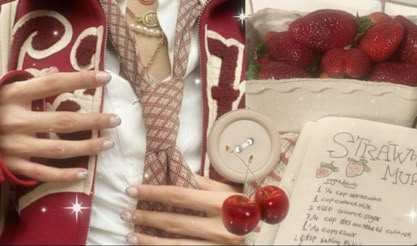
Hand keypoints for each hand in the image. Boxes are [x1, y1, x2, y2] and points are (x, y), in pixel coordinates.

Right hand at [0, 68, 119, 181]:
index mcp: (11, 96)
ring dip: (87, 147)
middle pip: (63, 120)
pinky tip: (84, 172)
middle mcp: (15, 121)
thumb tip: (54, 71)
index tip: (105, 77)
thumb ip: (27, 82)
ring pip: (59, 148)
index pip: (53, 85)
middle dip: (93, 120)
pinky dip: (64, 175)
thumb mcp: (2, 89)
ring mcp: (15, 146)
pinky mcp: (13, 165)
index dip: (80, 79)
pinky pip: (42, 173)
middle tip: (116, 119)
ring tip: (108, 142)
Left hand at [122, 175, 245, 244]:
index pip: (180, 196)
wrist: (268, 233)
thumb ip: (203, 184)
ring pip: (175, 244)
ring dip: (148, 239)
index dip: (153, 192)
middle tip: (126, 212)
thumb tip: (175, 174)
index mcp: (225, 204)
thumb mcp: (231, 192)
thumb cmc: (250, 208)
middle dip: (146, 216)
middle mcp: (222, 227)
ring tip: (130, 233)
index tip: (133, 190)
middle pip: (174, 221)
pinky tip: (148, 245)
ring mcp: (218, 245)